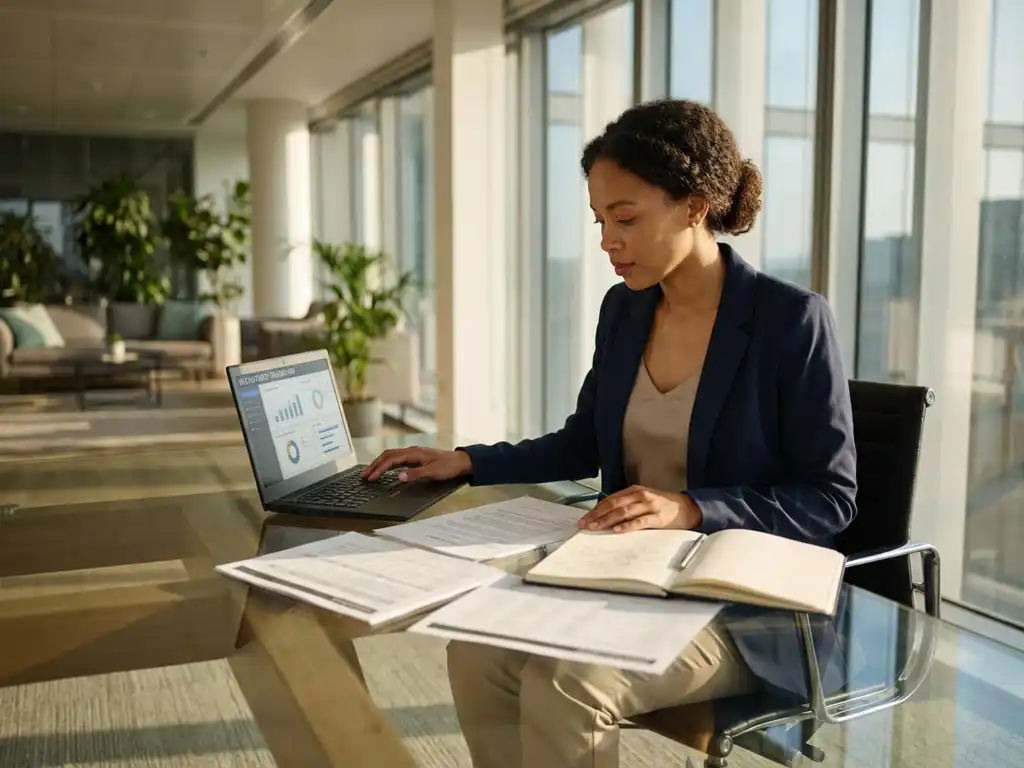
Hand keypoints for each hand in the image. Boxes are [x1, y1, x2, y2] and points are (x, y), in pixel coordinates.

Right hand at [360, 446, 471, 482]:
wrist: (460, 462)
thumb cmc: (448, 466)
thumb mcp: (433, 472)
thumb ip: (415, 474)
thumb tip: (399, 477)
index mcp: (413, 453)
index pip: (391, 460)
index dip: (379, 469)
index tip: (370, 477)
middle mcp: (411, 451)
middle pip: (387, 456)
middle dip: (374, 465)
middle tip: (363, 475)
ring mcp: (413, 454)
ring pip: (391, 456)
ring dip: (379, 464)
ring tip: (369, 473)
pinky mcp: (415, 457)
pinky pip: (396, 459)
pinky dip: (387, 464)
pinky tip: (383, 469)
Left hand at [577, 485, 702, 532]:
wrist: (687, 507)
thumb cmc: (663, 506)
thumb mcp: (643, 500)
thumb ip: (627, 505)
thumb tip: (606, 517)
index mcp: (634, 491)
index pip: (610, 499)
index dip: (596, 509)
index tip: (585, 519)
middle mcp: (640, 496)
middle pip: (613, 505)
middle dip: (597, 515)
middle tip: (585, 524)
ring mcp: (649, 505)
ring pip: (623, 512)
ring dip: (607, 520)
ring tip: (595, 528)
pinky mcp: (658, 517)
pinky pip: (640, 521)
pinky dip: (628, 526)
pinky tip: (618, 530)